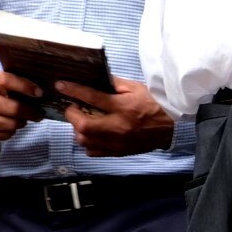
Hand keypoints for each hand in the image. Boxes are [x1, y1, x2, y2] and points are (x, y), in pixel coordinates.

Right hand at [0, 71, 40, 142]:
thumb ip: (7, 83)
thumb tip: (36, 93)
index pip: (6, 81)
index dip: (25, 87)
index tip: (39, 93)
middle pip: (13, 109)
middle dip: (31, 112)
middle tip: (38, 113)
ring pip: (11, 124)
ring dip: (21, 122)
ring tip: (21, 119)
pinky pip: (3, 135)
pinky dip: (10, 131)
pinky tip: (8, 125)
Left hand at [57, 78, 175, 156]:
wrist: (171, 127)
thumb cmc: (154, 104)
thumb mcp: (136, 88)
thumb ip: (114, 84)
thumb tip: (95, 79)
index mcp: (124, 107)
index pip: (93, 97)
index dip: (74, 90)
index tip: (60, 85)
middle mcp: (119, 126)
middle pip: (84, 126)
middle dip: (72, 116)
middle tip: (74, 109)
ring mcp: (118, 142)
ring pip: (85, 141)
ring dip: (78, 130)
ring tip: (83, 122)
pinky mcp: (119, 152)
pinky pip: (93, 152)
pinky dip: (87, 143)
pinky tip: (92, 135)